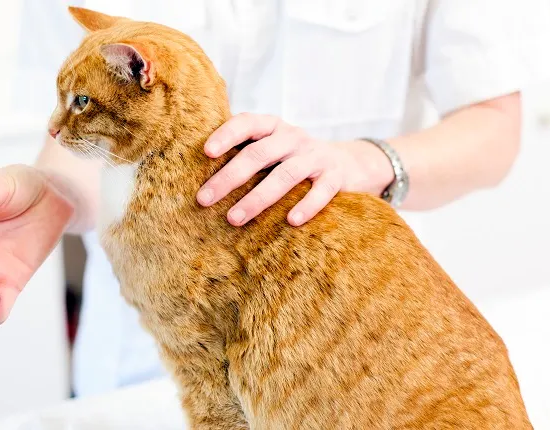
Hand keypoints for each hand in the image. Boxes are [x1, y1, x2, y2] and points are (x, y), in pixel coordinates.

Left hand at [197, 113, 392, 225]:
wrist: (351, 163)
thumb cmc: (295, 159)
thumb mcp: (274, 148)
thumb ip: (246, 153)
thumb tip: (197, 173)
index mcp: (273, 128)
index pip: (247, 123)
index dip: (227, 135)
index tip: (206, 152)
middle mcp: (293, 138)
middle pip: (258, 154)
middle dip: (228, 177)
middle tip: (203, 199)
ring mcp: (316, 156)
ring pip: (285, 175)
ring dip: (257, 198)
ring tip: (234, 218)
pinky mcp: (336, 177)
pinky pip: (321, 192)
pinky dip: (306, 206)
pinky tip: (290, 222)